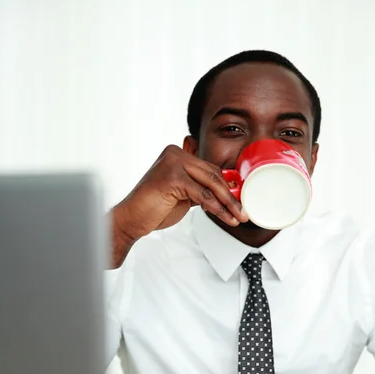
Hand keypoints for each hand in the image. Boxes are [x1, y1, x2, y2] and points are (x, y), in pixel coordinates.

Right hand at [110, 145, 247, 266]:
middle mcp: (175, 154)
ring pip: (211, 184)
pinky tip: (225, 217)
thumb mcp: (183, 194)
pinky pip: (203, 195)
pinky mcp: (172, 177)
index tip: (239, 201)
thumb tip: (227, 192)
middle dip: (231, 196)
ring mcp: (173, 163)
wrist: (131, 220)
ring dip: (228, 203)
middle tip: (243, 212)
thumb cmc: (154, 208)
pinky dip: (217, 208)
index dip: (227, 186)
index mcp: (177, 154)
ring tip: (238, 217)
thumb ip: (200, 188)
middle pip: (213, 174)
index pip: (210, 168)